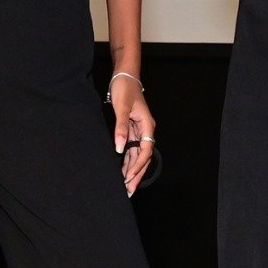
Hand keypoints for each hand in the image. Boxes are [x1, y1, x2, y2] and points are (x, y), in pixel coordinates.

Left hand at [109, 75, 155, 196]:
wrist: (124, 77)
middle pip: (143, 157)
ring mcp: (139, 131)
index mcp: (147, 126)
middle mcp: (145, 131)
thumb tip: (120, 149)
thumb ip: (121, 128)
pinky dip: (127, 161)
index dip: (138, 166)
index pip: (145, 151)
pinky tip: (122, 171)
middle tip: (129, 190)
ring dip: (132, 170)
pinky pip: (131, 149)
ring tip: (126, 185)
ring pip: (137, 155)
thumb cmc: (125, 89)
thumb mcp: (122, 108)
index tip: (129, 177)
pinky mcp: (132, 130)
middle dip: (137, 174)